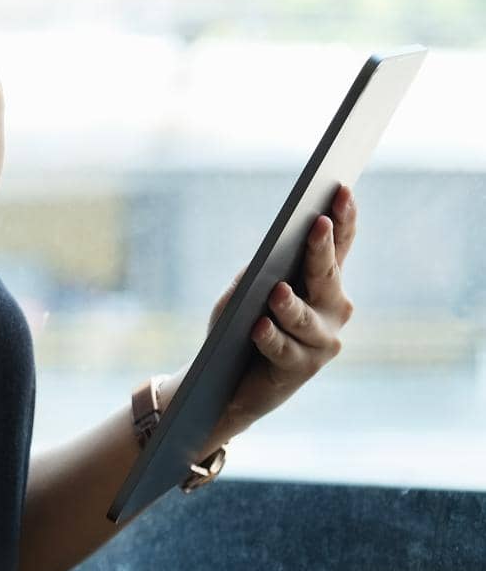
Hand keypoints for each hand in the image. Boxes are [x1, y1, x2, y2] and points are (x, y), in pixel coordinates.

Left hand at [199, 184, 357, 442]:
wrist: (226, 380)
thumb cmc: (240, 323)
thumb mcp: (245, 290)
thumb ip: (259, 274)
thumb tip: (268, 266)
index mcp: (324, 282)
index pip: (339, 245)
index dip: (343, 218)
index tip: (341, 190)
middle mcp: (332, 309)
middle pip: (327, 275)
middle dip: (322, 249)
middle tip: (318, 224)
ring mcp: (322, 341)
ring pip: (306, 318)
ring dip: (290, 305)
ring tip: (277, 292)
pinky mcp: (304, 369)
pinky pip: (285, 350)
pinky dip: (271, 337)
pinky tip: (260, 326)